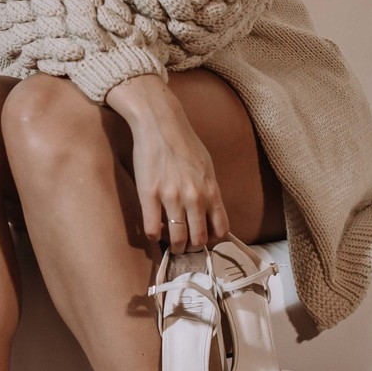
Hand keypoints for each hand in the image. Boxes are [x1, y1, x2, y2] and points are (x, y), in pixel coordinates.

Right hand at [108, 75, 229, 252]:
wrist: (160, 123)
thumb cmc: (184, 142)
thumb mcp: (207, 166)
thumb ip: (209, 190)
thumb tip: (210, 211)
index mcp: (211, 190)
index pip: (221, 229)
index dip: (213, 240)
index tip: (204, 239)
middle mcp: (194, 197)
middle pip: (198, 239)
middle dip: (192, 247)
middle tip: (185, 246)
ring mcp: (172, 198)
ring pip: (177, 239)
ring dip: (174, 246)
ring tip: (170, 244)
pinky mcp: (150, 195)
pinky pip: (153, 229)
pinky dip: (154, 236)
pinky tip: (154, 231)